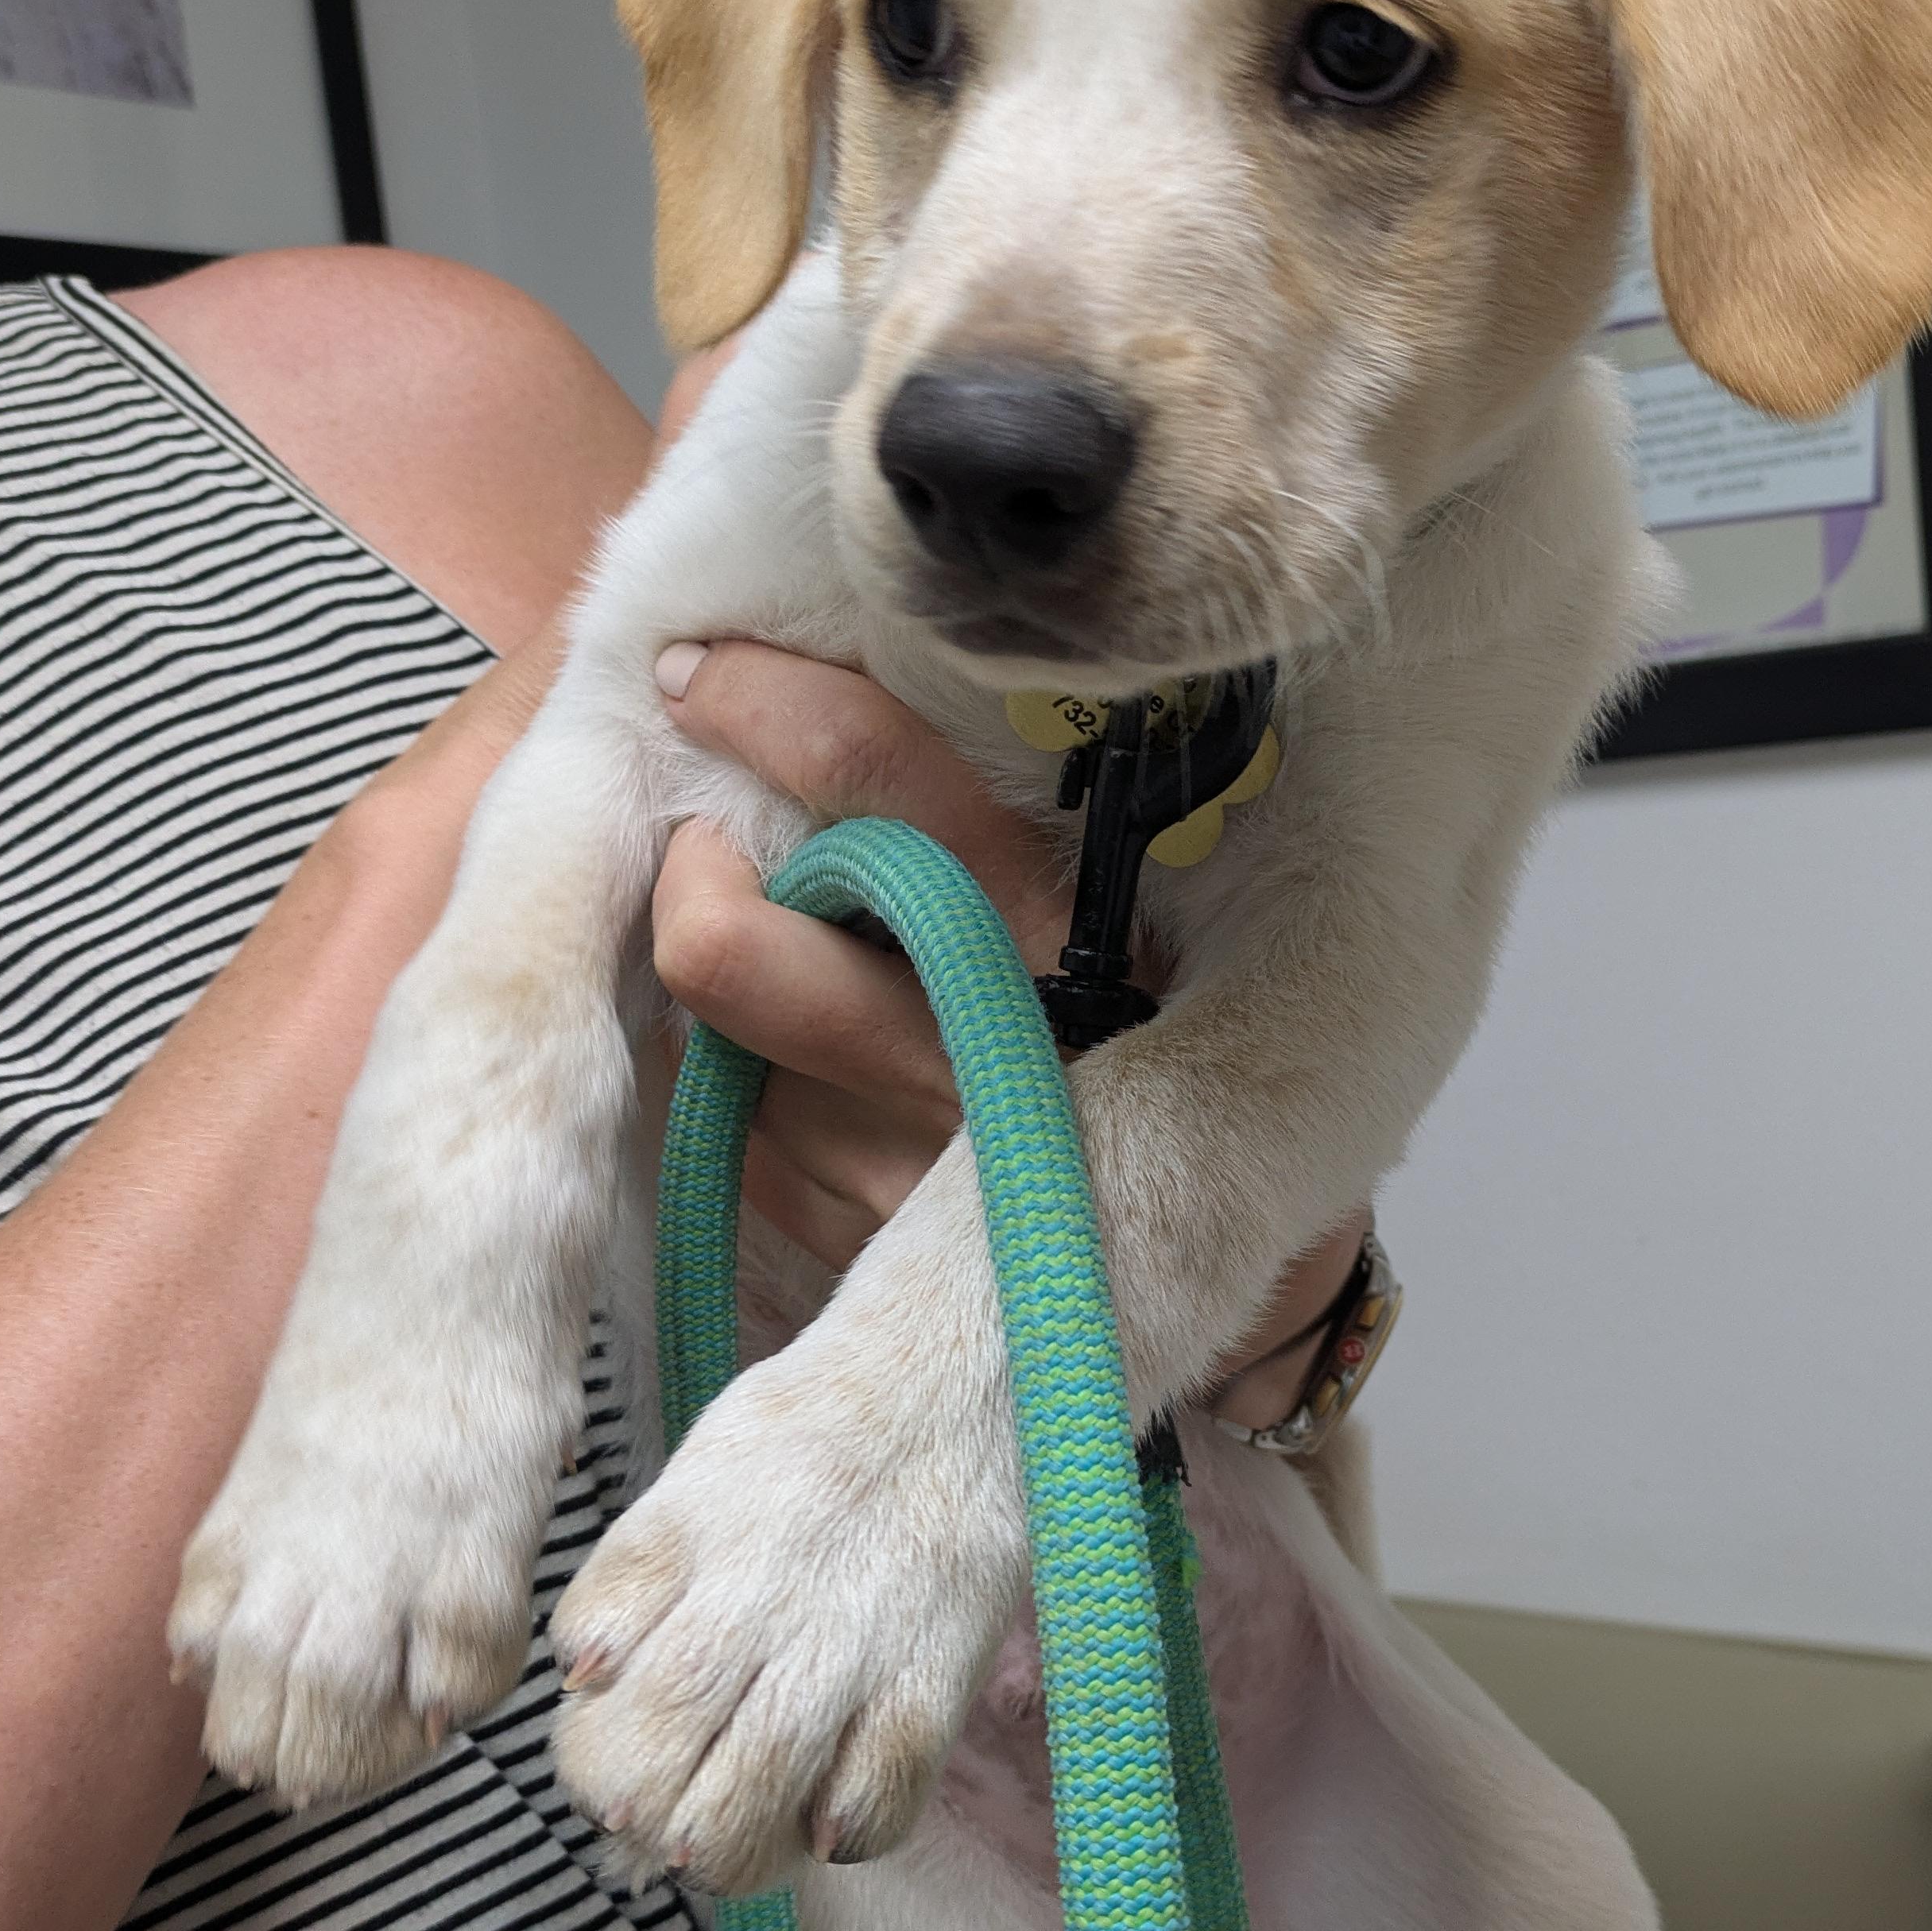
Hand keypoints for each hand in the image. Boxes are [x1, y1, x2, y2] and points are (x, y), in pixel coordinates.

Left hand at [647, 643, 1371, 1398]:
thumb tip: (855, 709)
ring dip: (728, 991)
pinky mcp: (864, 1247)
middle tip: (710, 842)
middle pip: (725, 944)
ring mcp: (905, 1167)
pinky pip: (743, 1142)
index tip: (696, 674)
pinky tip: (813, 1072)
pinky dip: (750, 1091)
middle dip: (691, 872)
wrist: (1241, 1255)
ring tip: (788, 961)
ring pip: (719, 1042)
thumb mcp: (1155, 903)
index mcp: (1062, 937)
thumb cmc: (1187, 1031)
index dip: (761, 706)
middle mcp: (974, 1054)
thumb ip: (1023, 818)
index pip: (874, 782)